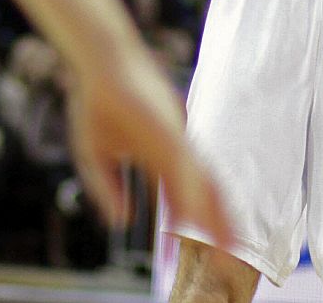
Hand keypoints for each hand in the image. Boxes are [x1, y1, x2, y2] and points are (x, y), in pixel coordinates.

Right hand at [64, 47, 232, 246]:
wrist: (98, 62)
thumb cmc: (96, 102)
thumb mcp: (95, 157)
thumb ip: (108, 189)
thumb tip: (122, 221)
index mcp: (159, 157)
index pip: (181, 200)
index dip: (188, 229)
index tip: (195, 257)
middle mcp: (175, 151)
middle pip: (202, 196)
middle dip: (215, 229)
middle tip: (227, 261)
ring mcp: (175, 140)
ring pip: (202, 184)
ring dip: (215, 217)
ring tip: (226, 249)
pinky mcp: (169, 129)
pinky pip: (184, 166)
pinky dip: (192, 193)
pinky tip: (198, 216)